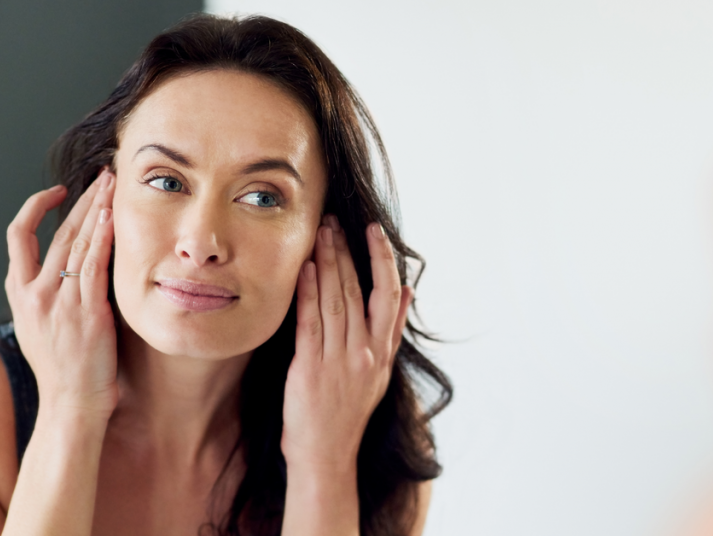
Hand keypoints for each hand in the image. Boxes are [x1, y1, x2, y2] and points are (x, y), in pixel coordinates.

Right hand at [5, 170, 117, 417]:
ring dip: (97, 209)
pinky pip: (94, 266)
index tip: (59, 192)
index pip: (19, 237)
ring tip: (114, 185)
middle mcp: (35, 294)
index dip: (36, 208)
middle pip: (57, 232)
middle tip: (103, 176)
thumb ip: (49, 297)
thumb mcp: (41, 329)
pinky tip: (113, 217)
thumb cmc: (65, 371)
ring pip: (77, 243)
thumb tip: (68, 272)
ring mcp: (59, 303)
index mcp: (20, 294)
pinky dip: (102, 239)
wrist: (71, 406)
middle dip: (82, 199)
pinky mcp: (86, 313)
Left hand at [281, 215, 413, 474]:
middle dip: (345, 251)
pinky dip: (307, 293)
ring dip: (326, 263)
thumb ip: (391, 330)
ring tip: (320, 234)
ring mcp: (338, 360)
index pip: (389, 295)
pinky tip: (303, 269)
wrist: (326, 454)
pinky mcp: (310, 368)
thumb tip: (409, 291)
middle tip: (335, 221)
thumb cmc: (348, 412)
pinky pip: (310, 322)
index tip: (373, 231)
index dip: (382, 259)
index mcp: (382, 351)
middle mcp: (364, 353)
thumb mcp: (380, 372)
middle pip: (357, 290)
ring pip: (335, 300)